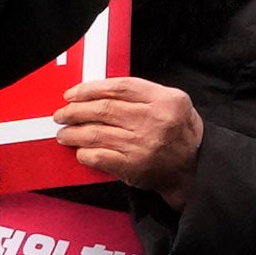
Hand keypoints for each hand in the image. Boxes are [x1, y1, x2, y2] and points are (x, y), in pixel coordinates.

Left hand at [46, 77, 205, 188]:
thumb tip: (97, 93)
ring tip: (64, 133)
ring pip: (95, 133)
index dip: (90, 89)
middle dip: (75, 111)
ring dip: (73, 133)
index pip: (119, 87)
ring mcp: (142, 144)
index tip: (73, 94)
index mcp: (166, 100)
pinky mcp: (132, 166)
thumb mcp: (172, 103)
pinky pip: (98, 156)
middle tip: (62, 114)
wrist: (193, 167)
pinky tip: (80, 150)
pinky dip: (84, 153)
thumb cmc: (178, 132)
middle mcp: (154, 121)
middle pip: (103, 109)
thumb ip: (141, 95)